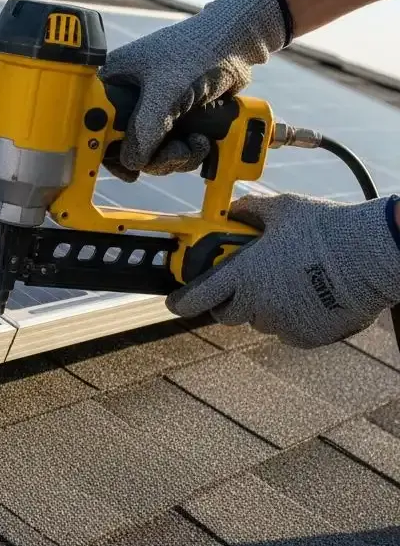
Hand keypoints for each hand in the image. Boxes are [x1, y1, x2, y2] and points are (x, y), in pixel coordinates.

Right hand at [98, 0, 288, 181]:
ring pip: (152, 152)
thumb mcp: (165, 92)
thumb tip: (132, 163)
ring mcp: (153, 110)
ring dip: (177, 157)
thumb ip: (144, 129)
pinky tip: (203, 141)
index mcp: (115, 82)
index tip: (127, 167)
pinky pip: (171, 148)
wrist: (237, 41)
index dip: (109, 148)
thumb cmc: (196, 52)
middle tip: (177, 152)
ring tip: (198, 143)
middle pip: (127, 145)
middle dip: (155, 157)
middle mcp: (130, 98)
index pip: (97, 125)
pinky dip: (187, 152)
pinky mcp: (175, 118)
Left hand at [167, 193, 399, 347]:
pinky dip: (290, 317)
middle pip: (226, 312)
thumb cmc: (325, 229)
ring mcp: (280, 323)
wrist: (371, 254)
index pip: (196, 298)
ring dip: (263, 306)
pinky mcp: (304, 336)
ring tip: (288, 281)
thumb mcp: (281, 210)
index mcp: (242, 275)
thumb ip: (249, 211)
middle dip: (230, 298)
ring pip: (259, 320)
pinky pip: (286, 329)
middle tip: (246, 281)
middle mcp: (256, 304)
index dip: (181, 301)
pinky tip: (307, 294)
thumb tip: (232, 208)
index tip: (175, 302)